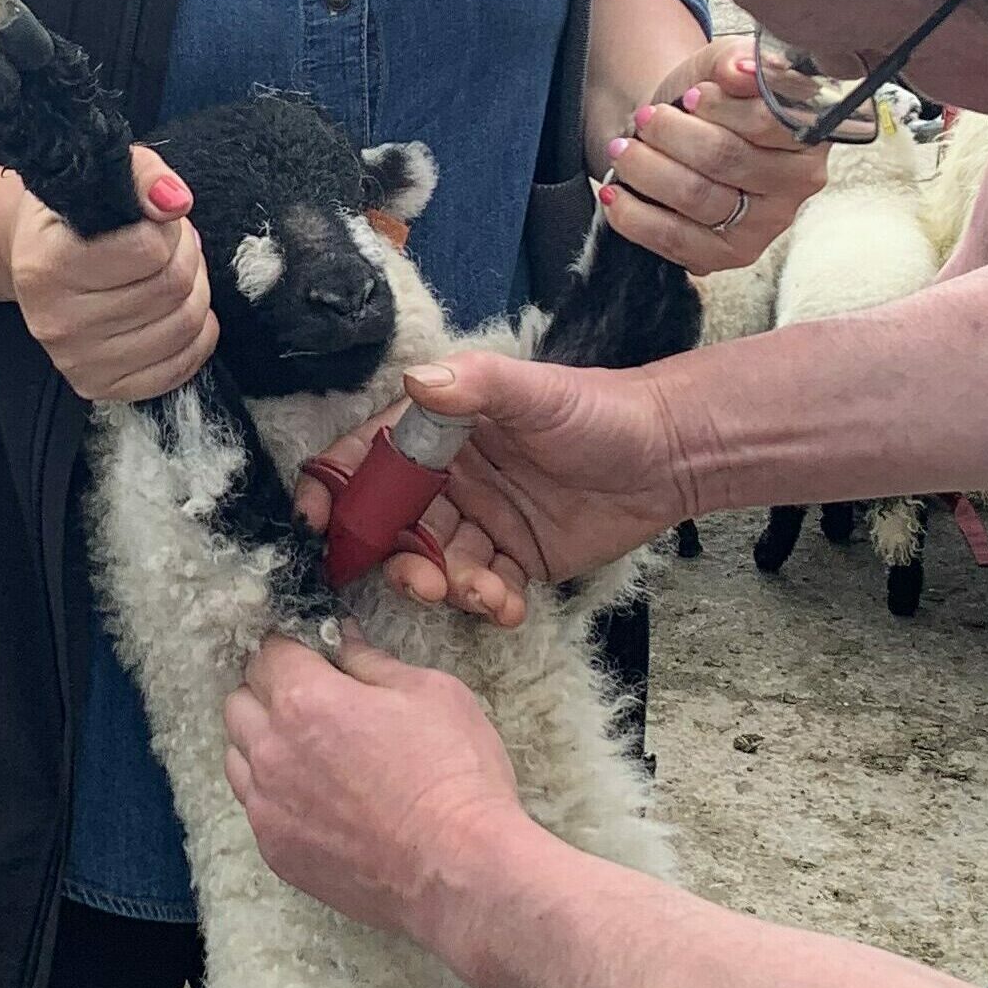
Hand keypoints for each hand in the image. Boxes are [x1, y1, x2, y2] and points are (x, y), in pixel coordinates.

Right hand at [6, 146, 217, 401]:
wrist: (38, 260)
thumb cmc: (73, 216)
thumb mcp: (97, 176)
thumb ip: (141, 174)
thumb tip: (175, 201)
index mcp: (47, 263)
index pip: (149, 249)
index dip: (168, 229)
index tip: (157, 220)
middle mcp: (55, 320)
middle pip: (171, 288)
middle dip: (187, 256)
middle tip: (174, 243)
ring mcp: (75, 360)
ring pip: (183, 326)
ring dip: (197, 292)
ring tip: (175, 272)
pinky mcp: (97, 386)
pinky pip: (178, 369)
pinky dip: (197, 337)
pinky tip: (181, 311)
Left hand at [222, 635, 537, 957]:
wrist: (461, 873)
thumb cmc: (453, 775)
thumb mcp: (429, 693)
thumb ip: (372, 662)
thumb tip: (343, 640)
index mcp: (304, 700)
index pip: (267, 652)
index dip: (292, 648)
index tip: (313, 657)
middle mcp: (272, 751)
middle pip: (239, 701)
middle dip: (268, 691)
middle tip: (312, 700)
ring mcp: (268, 807)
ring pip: (237, 756)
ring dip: (261, 743)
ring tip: (308, 752)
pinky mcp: (277, 853)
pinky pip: (254, 807)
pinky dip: (272, 793)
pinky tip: (314, 798)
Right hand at [295, 354, 693, 621]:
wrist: (669, 455)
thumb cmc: (596, 410)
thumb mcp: (533, 391)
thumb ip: (474, 386)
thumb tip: (416, 380)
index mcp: (439, 429)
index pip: (371, 455)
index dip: (338, 484)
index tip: (317, 518)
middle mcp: (450, 477)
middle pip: (397, 523)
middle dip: (397, 557)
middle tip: (419, 581)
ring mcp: (481, 520)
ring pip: (439, 562)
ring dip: (447, 585)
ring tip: (480, 593)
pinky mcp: (515, 558)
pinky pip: (484, 587)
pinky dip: (488, 602)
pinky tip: (507, 606)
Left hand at [601, 39, 827, 274]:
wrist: (680, 130)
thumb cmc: (709, 96)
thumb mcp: (721, 62)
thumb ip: (734, 59)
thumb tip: (739, 71)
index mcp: (810, 130)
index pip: (766, 121)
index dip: (718, 107)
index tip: (689, 95)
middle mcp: (799, 182)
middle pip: (724, 158)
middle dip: (670, 133)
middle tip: (645, 117)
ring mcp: (767, 224)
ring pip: (696, 196)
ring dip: (646, 168)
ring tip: (623, 148)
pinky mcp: (730, 254)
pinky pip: (678, 241)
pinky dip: (636, 216)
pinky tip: (615, 193)